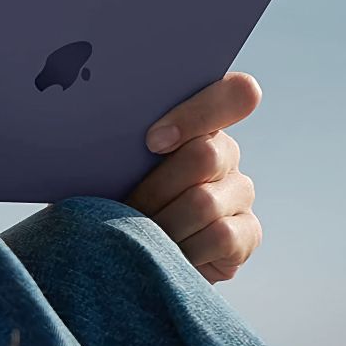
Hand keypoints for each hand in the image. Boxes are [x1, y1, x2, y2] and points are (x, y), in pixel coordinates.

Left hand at [126, 73, 263, 282]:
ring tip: (137, 233)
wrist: (124, 250)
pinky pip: (220, 236)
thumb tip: (99, 115)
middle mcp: (225, 153)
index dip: (198, 114)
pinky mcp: (247, 233)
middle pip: (205, 155)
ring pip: (204, 201)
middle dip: (156, 187)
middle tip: (127, 206)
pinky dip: (183, 248)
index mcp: (198, 122)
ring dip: (162, 222)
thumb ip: (121, 135)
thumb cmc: (111, 195)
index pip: (234, 94)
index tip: (151, 142)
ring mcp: (240, 192)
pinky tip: (166, 252)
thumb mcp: (112, 162)